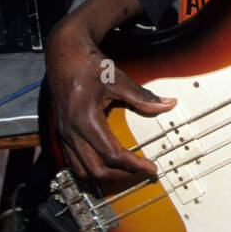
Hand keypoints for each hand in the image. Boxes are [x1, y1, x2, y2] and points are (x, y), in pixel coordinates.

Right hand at [44, 17, 175, 186]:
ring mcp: (64, 134)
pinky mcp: (62, 133)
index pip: (112, 154)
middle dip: (121, 176)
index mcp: (86, 120)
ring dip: (105, 176)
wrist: (65, 55)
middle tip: (142, 171)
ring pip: (82, 171)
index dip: (134, 165)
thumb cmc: (89, 65)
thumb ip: (142, 97)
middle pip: (96, 171)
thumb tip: (168, 104)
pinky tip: (107, 163)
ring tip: (127, 170)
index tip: (151, 167)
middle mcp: (72, 132)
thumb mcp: (118, 79)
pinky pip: (74, 162)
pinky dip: (91, 168)